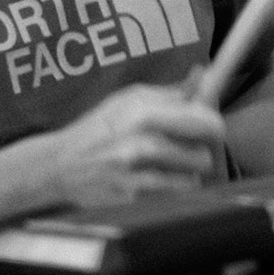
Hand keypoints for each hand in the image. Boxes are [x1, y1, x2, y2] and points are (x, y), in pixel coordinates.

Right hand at [45, 82, 225, 208]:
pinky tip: (152, 181)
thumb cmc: (98, 128)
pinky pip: (172, 195)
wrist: (60, 165)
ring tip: (166, 165)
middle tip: (187, 149)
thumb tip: (203, 75)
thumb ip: (170, 93)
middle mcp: (141, 142)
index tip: (210, 127)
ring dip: (185, 174)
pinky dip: (169, 189)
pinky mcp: (133, 198)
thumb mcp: (128, 99)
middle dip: (200, 153)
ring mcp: (137, 174)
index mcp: (143, 112)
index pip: (204, 121)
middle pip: (204, 155)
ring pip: (192, 178)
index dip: (213, 125)